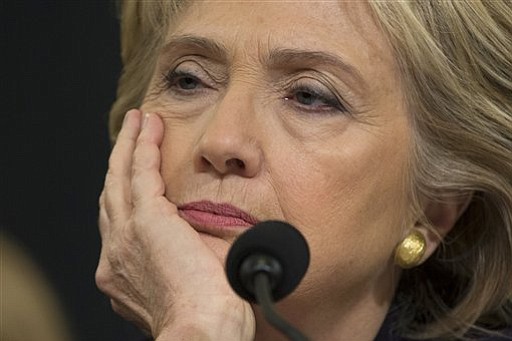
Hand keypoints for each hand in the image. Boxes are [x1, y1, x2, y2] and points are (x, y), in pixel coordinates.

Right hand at [95, 109, 254, 339]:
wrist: (204, 330)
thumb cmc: (207, 317)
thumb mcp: (187, 285)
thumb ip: (187, 260)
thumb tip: (209, 244)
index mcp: (124, 272)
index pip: (120, 224)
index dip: (126, 197)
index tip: (137, 179)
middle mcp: (115, 253)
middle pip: (112, 195)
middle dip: (120, 164)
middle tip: (130, 138)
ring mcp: (125, 235)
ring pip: (120, 177)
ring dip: (128, 146)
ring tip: (137, 122)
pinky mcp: (145, 219)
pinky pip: (139, 170)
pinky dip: (142, 145)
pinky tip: (148, 125)